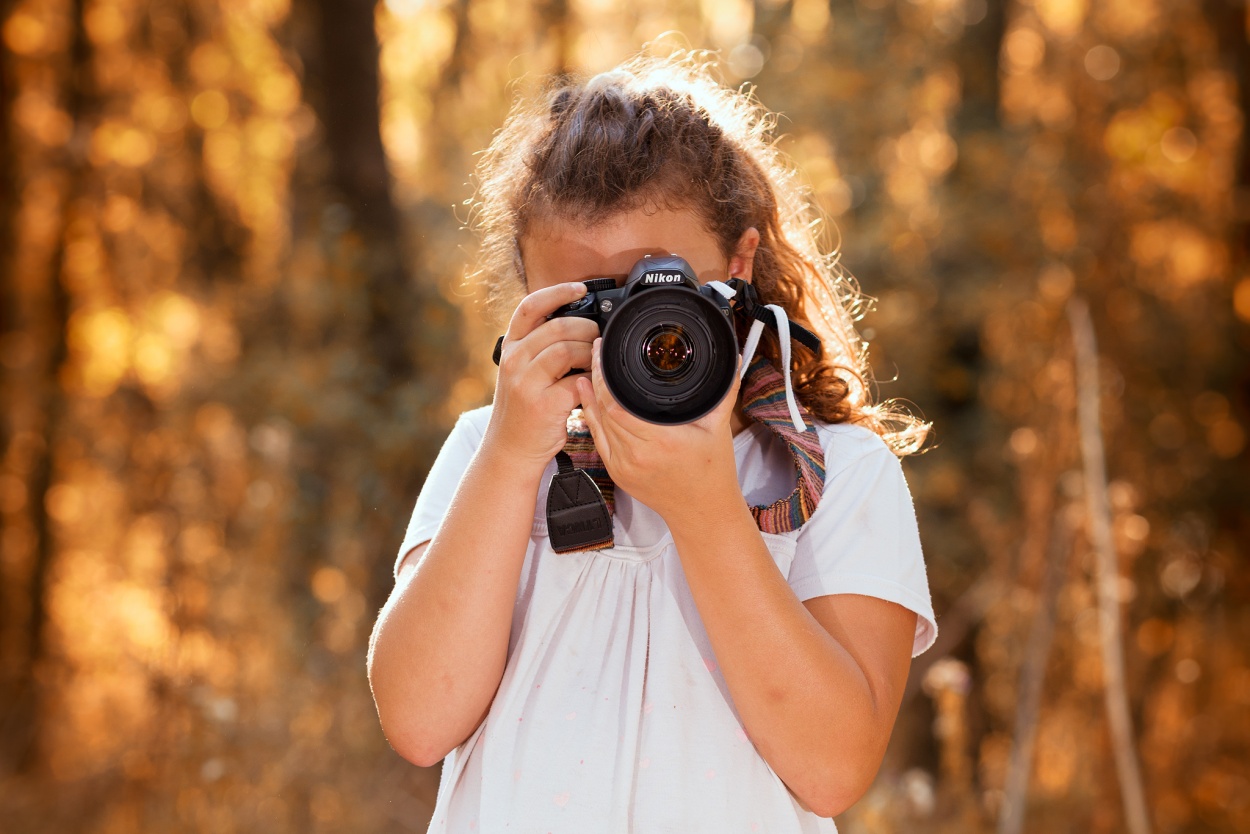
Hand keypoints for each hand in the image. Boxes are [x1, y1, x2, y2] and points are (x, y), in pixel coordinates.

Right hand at [484, 283, 599, 467]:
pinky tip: (593, 383)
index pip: (531, 306)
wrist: (510, 449)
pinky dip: (591, 379)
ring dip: (590, 353)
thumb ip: (540, 347)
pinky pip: (577, 380)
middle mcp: (514, 360)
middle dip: (586, 328)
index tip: (580, 288)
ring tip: (595, 362)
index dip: (557, 292)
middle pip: (558, 326)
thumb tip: (579, 323)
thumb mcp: (522, 371)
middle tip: (598, 338)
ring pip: (568, 349)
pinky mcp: (543, 403)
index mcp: (510, 347)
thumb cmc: (524, 408)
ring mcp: (526, 382)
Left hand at [576, 337, 742, 523]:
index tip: (606, 353)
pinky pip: (598, 439)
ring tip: (590, 369)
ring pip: (598, 422)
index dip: (606, 376)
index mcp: (662, 441)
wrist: (702, 512)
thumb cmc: (712, 472)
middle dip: (597, 378)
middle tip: (597, 353)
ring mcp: (624, 466)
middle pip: (605, 409)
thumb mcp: (719, 428)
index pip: (618, 403)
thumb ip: (724, 391)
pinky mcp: (618, 473)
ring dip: (592, 395)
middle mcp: (639, 455)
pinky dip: (591, 417)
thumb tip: (734, 361)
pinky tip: (586, 399)